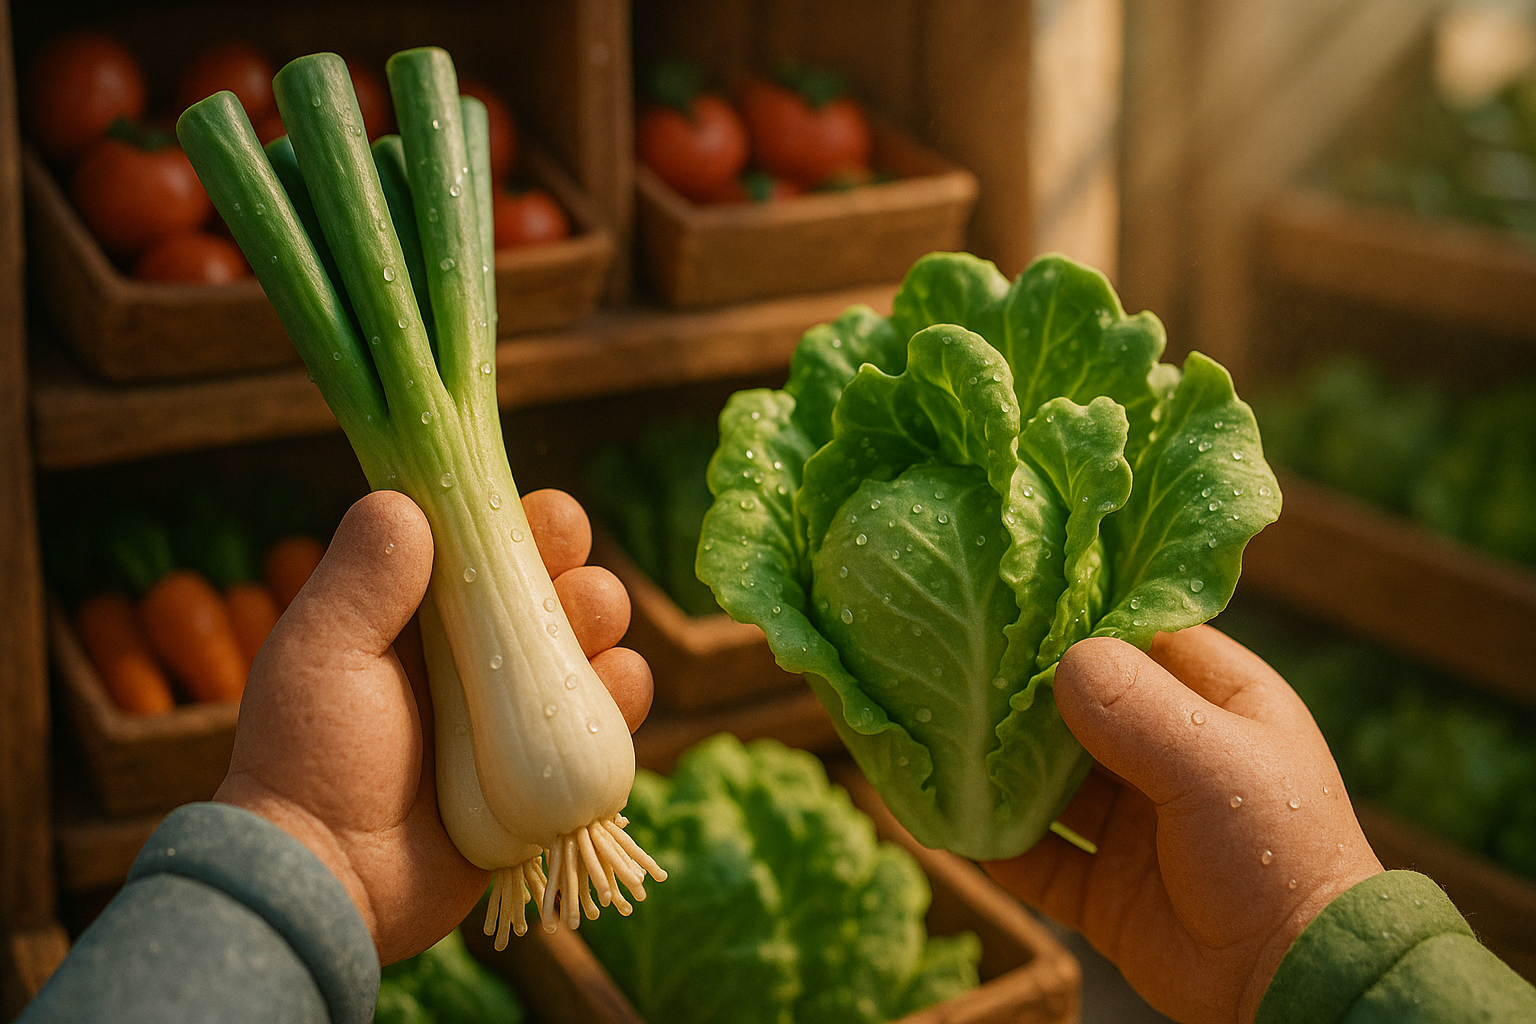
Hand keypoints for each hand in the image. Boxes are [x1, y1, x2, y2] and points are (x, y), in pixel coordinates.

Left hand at [213, 488, 652, 963]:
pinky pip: (608, 722)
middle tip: (572, 585)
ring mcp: (514, 715)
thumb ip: (360, 576)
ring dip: (605, 627)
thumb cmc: (309, 761)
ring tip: (592, 637)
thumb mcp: (318, 654)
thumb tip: (404, 498)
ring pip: (591, 646)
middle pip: (552, 588)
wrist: (328, 884)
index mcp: (418, 616)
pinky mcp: (547, 771)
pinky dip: (622, 698)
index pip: (486, 547)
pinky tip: (612, 691)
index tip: (543, 518)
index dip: (522, 524)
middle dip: (577, 573)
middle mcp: (473, 657)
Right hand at [983, 626, 1382, 1023]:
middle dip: (1025, 693)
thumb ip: (1136, 709)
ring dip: (1001, 768)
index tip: (1021, 601)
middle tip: (962, 666)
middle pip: (1082, 708)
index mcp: (1218, 706)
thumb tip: (1061, 663)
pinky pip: (1035, 857)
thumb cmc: (1280, 853)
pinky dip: (993, 842)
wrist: (1296, 984)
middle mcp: (1171, 757)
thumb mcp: (1213, 763)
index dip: (1085, 619)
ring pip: (1050, 783)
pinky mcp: (1103, 888)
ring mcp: (1134, 825)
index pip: (1142, 638)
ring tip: (942, 737)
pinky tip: (948, 820)